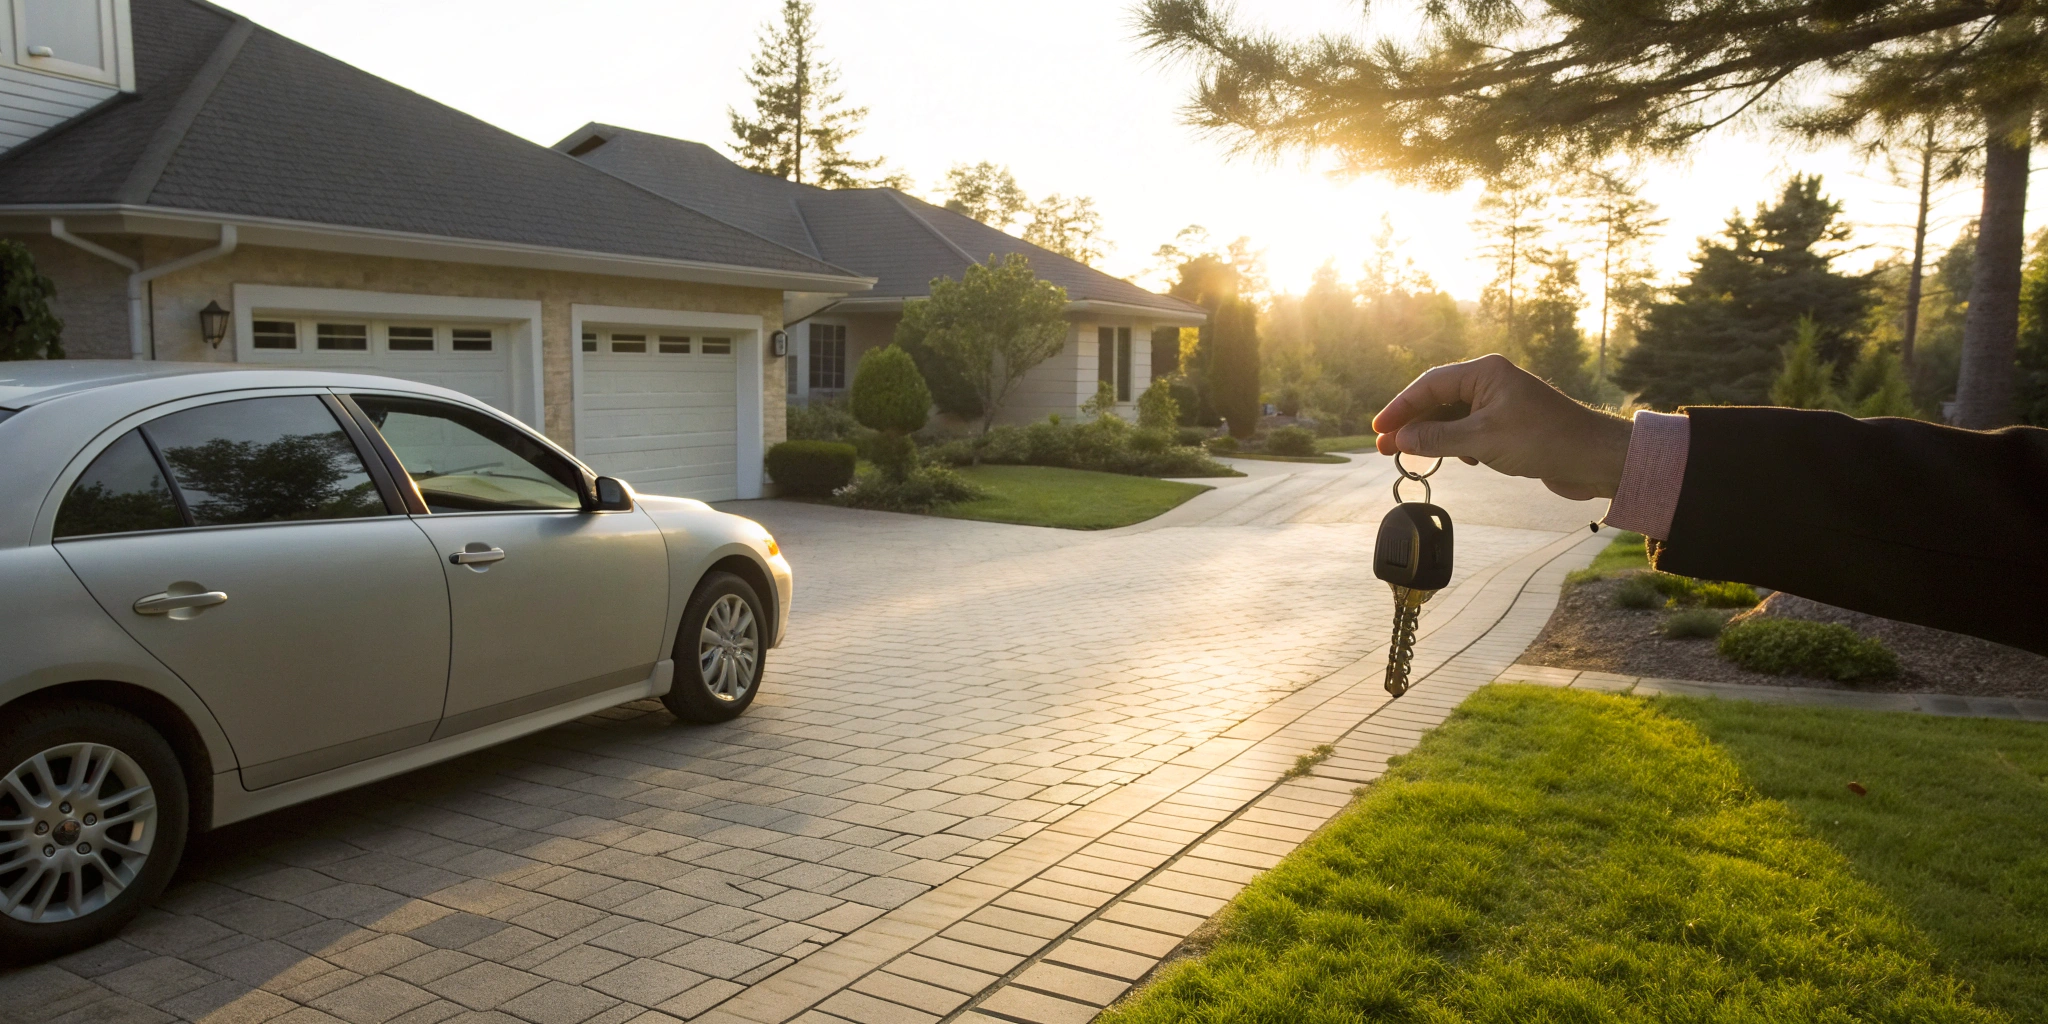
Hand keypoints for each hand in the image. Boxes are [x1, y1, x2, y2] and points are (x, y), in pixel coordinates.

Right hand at [1371, 354, 1633, 500]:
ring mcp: (1500, 404)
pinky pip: (1470, 431)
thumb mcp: (1483, 441)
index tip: (1379, 430)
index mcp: (1485, 372)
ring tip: (1411, 456)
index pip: (1430, 385)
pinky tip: (1458, 461)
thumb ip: (1438, 437)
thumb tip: (1402, 438)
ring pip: (1453, 417)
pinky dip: (1457, 445)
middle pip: (1438, 399)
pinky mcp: (1509, 426)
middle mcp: (1491, 382)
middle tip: (1384, 448)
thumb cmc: (1545, 440)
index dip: (1400, 407)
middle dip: (1411, 424)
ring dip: (1433, 436)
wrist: (1595, 459)